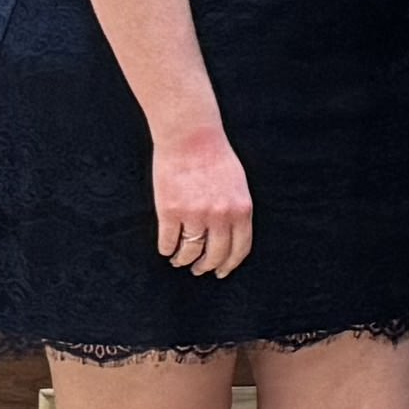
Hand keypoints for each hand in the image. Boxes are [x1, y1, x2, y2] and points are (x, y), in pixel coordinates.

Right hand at [150, 123, 254, 276]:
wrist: (190, 137)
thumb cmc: (216, 157)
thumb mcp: (238, 185)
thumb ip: (237, 211)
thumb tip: (231, 237)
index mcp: (241, 209)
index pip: (240, 249)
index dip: (230, 264)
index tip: (222, 272)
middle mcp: (220, 216)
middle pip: (215, 255)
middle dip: (206, 267)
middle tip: (199, 270)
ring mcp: (194, 215)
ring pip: (189, 252)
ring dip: (184, 260)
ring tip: (180, 260)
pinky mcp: (169, 211)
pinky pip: (168, 241)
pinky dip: (167, 249)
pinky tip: (167, 249)